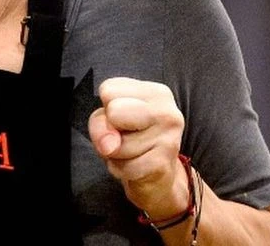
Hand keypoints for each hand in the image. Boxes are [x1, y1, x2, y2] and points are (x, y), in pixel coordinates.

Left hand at [88, 77, 190, 221]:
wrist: (159, 180)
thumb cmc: (132, 140)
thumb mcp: (111, 121)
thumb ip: (100, 122)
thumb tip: (108, 144)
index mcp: (156, 92)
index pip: (108, 90)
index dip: (106, 109)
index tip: (122, 119)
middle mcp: (167, 111)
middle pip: (113, 111)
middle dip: (109, 130)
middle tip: (125, 136)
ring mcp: (168, 138)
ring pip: (117, 144)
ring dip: (115, 154)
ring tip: (132, 152)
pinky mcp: (163, 164)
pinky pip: (125, 167)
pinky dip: (121, 170)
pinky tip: (135, 166)